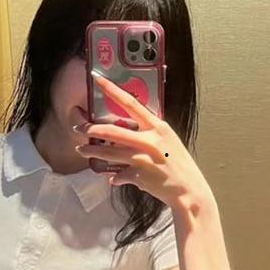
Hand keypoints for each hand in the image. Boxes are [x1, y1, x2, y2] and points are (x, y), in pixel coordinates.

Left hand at [74, 71, 208, 209]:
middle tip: (80, 128)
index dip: (112, 90)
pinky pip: (118, 175)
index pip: (131, 103)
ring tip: (82, 149)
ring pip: (108, 152)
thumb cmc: (179, 164)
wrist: (189, 190)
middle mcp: (150, 140)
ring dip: (92, 151)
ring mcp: (143, 158)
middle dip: (91, 129)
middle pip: (112, 130)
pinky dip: (114, 177)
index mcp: (157, 127)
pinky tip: (112, 178)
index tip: (97, 79)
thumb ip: (150, 133)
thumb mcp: (168, 140)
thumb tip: (129, 129)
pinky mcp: (139, 175)